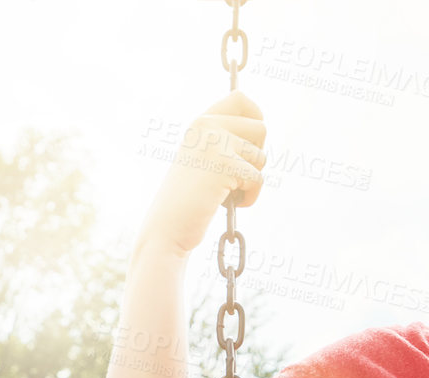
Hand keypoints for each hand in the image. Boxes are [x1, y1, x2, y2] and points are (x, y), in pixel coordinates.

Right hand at [137, 90, 267, 258]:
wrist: (166, 228)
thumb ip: (223, 141)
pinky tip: (226, 204)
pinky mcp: (226, 166)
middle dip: (256, 157)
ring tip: (225, 192)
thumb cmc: (186, 201)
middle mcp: (207, 126)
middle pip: (261, 128)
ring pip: (261, 157)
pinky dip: (249, 198)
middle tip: (235, 176)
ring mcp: (216, 144)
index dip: (255, 116)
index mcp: (200, 123)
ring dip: (250, 181)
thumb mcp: (202, 161)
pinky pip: (258, 180)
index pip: (239, 98)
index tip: (251, 141)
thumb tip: (262, 128)